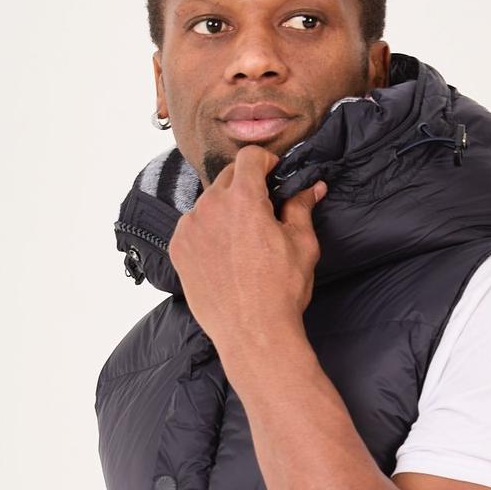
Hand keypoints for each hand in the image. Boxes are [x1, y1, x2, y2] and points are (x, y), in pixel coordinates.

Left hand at [167, 144, 327, 362]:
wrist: (252, 333)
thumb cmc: (281, 290)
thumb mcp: (302, 244)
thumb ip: (302, 208)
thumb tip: (312, 187)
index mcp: (243, 198)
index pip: (250, 156)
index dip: (266, 161)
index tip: (273, 174)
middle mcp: (210, 206)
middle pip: (227, 177)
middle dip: (246, 186)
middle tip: (262, 211)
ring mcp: (190, 228)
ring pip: (208, 203)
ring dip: (225, 210)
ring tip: (242, 240)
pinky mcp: (178, 249)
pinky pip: (193, 227)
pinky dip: (207, 232)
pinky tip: (224, 255)